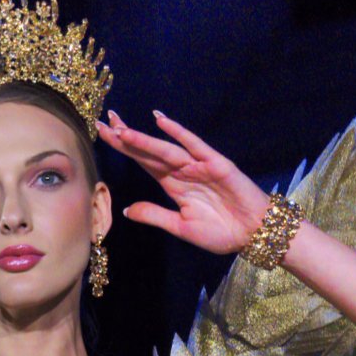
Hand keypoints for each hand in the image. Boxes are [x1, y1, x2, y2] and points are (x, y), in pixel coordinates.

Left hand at [96, 112, 276, 257]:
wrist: (252, 234)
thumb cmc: (221, 232)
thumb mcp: (181, 227)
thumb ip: (155, 216)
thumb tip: (127, 210)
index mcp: (173, 185)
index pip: (143, 162)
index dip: (124, 149)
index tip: (103, 135)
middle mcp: (182, 171)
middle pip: (149, 151)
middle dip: (126, 137)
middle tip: (103, 121)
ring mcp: (198, 165)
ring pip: (165, 149)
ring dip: (143, 139)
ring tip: (121, 129)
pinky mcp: (215, 163)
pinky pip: (194, 145)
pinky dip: (178, 132)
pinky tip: (161, 121)